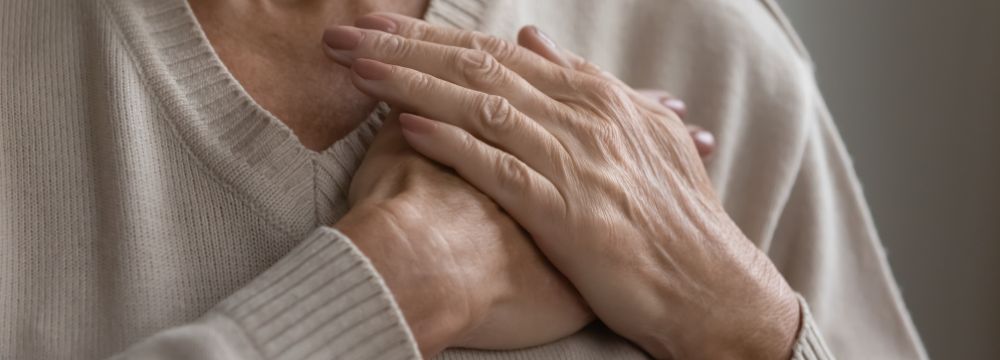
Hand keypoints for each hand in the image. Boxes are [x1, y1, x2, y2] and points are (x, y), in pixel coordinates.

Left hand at [324, 15, 798, 358]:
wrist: (709, 286)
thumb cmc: (669, 218)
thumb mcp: (635, 135)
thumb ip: (580, 84)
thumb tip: (530, 40)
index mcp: (591, 96)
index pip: (494, 52)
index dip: (429, 38)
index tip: (377, 28)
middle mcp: (579, 116)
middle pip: (475, 67)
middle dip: (402, 46)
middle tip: (343, 33)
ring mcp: (573, 161)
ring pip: (478, 106)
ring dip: (410, 82)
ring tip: (354, 67)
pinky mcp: (566, 212)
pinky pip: (498, 169)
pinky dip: (451, 145)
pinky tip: (406, 127)